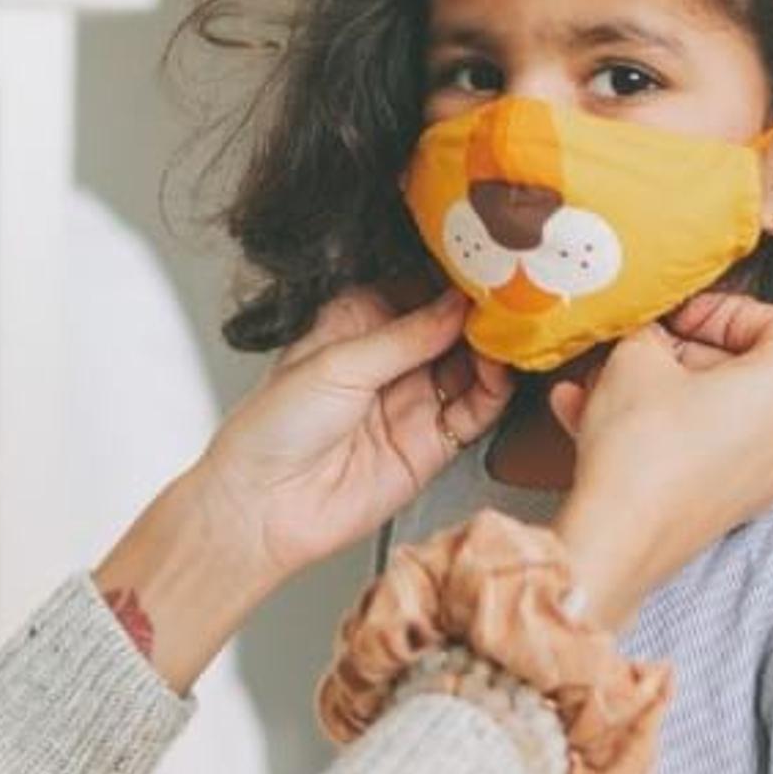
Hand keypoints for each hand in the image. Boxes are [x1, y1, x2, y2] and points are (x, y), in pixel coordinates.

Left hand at [95, 289, 508, 696]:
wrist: (261, 508)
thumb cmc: (271, 431)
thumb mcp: (338, 363)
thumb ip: (405, 335)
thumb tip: (456, 304)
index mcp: (356, 324)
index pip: (418, 290)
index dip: (451, 279)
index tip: (484, 265)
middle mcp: (388, 360)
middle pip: (451, 327)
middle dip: (481, 312)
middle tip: (511, 295)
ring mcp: (412, 401)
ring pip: (471, 366)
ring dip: (492, 349)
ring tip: (509, 331)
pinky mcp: (431, 444)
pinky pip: (475, 412)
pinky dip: (495, 391)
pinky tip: (500, 371)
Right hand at [545, 296, 772, 619]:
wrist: (617, 539)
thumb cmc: (643, 447)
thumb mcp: (638, 357)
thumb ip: (654, 333)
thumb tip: (653, 339)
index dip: (720, 310)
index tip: (678, 315)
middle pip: (745, 372)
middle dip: (681, 355)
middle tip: (637, 347)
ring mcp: (768, 477)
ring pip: (713, 414)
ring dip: (656, 393)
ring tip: (597, 384)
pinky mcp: (732, 505)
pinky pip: (699, 450)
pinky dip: (657, 432)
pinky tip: (590, 418)